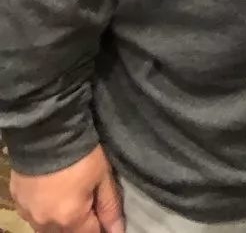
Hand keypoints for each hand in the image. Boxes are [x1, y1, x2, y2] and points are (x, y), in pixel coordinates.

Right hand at [10, 145, 124, 232]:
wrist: (46, 131)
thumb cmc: (81, 153)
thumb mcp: (103, 176)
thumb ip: (109, 207)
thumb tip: (117, 230)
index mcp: (70, 218)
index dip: (100, 226)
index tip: (102, 213)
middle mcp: (46, 223)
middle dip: (80, 224)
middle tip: (87, 202)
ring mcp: (29, 214)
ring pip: (48, 229)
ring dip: (61, 221)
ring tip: (69, 198)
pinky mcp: (18, 202)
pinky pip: (33, 216)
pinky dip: (44, 211)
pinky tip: (51, 195)